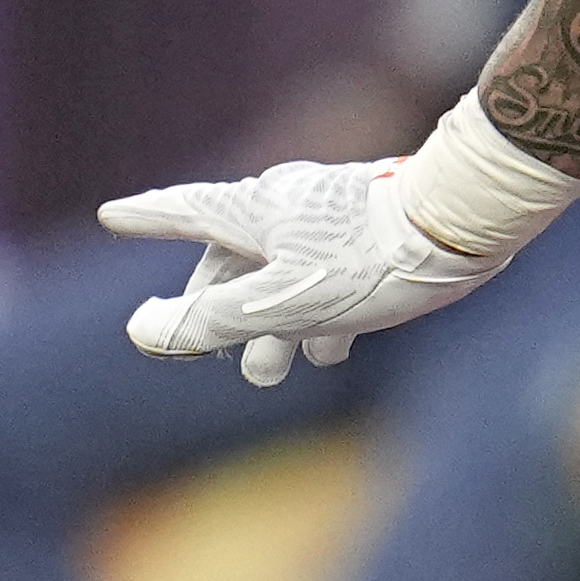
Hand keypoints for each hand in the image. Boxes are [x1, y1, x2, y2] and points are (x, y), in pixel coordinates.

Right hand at [105, 103, 574, 386]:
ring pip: (282, 275)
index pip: (183, 212)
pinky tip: (330, 356)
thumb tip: (144, 331)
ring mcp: (334, 217)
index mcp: (253, 211)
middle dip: (217, 311)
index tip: (113, 216)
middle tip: (206, 355)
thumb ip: (209, 321)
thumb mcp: (279, 305)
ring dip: (269, 327)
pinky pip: (329, 276)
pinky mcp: (376, 233)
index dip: (147, 219)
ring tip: (266, 374)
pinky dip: (316, 316)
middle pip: (232, 258)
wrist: (466, 224)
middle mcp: (288, 205)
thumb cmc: (370, 262)